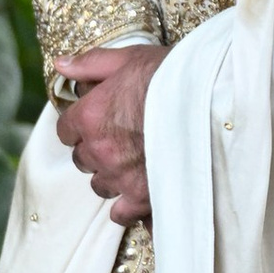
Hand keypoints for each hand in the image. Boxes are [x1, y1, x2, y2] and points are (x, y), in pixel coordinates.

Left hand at [53, 40, 167, 225]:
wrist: (212, 100)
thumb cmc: (172, 75)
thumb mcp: (129, 59)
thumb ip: (90, 64)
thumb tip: (61, 65)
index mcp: (90, 116)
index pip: (65, 131)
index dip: (81, 126)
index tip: (97, 123)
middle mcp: (99, 149)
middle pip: (82, 160)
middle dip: (96, 152)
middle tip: (121, 141)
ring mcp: (120, 175)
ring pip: (100, 185)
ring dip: (112, 176)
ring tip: (134, 165)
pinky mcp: (143, 195)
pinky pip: (122, 213)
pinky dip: (128, 207)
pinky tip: (139, 196)